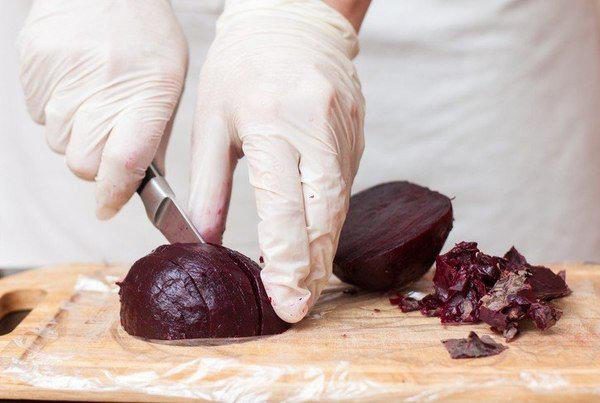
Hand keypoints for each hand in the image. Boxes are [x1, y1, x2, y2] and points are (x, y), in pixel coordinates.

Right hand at [18, 0, 186, 218]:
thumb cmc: (146, 35)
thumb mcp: (169, 84)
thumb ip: (155, 137)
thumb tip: (141, 183)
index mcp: (147, 93)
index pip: (124, 161)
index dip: (115, 192)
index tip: (109, 206)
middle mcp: (102, 87)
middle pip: (84, 163)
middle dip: (97, 164)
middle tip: (109, 137)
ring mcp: (62, 76)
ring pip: (58, 142)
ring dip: (75, 136)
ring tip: (93, 99)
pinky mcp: (32, 67)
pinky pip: (38, 115)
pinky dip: (56, 111)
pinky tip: (74, 84)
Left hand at [189, 0, 364, 322]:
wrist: (293, 22)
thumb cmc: (242, 66)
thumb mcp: (211, 121)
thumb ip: (209, 184)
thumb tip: (205, 240)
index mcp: (272, 124)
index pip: (285, 206)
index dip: (287, 259)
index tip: (284, 300)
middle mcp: (315, 131)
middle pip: (324, 215)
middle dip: (312, 268)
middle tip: (299, 307)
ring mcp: (343, 133)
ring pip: (340, 206)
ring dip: (323, 250)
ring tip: (306, 285)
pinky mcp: (356, 135)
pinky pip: (344, 186)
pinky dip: (329, 219)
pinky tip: (315, 240)